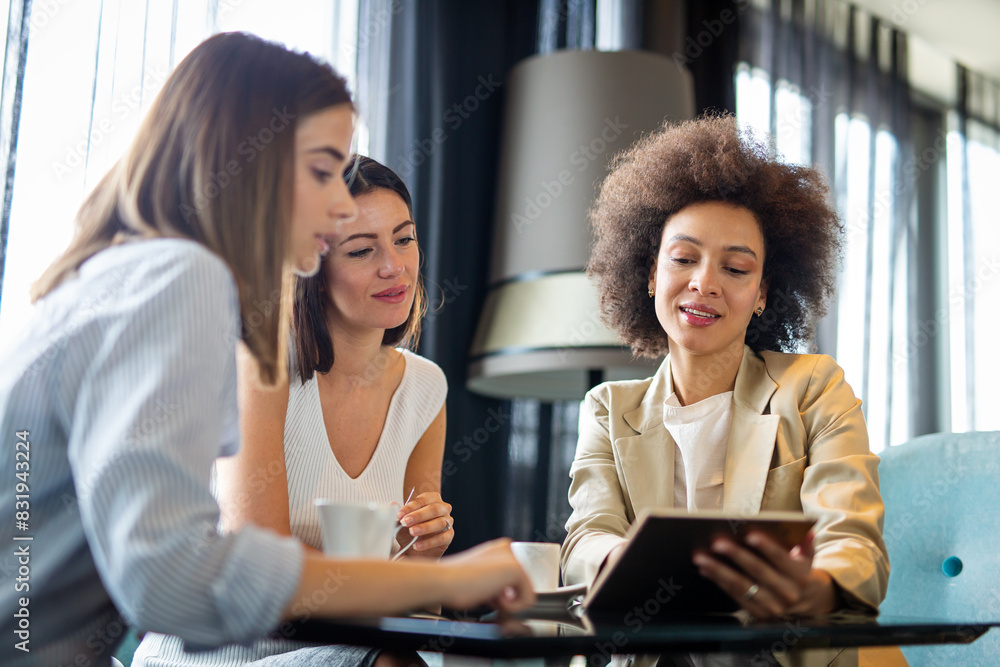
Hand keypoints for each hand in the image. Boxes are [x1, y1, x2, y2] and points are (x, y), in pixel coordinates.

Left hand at [397, 492, 453, 558]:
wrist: (414, 549)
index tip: (399, 514)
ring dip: (424, 527)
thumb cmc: (409, 530)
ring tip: (412, 532)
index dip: (410, 507)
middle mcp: (443, 508)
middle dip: (418, 516)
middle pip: (434, 509)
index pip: (422, 500)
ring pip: (439, 523)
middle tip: (405, 522)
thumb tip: (392, 505)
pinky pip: (442, 538)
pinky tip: (417, 546)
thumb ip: (398, 514)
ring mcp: (448, 522)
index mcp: (432, 499)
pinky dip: (429, 542)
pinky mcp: (449, 535)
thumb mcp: (401, 522)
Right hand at [439, 539, 534, 612]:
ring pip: (525, 595)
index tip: (480, 590)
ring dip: (506, 604)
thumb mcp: (480, 580)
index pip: (512, 581)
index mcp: (498, 548)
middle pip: (520, 587)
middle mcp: (508, 549)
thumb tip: (511, 597)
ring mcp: (513, 557)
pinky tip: (492, 597)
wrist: (442, 581)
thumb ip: (497, 584)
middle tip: (482, 594)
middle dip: (504, 599)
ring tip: (486, 595)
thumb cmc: (453, 584)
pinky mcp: (517, 569)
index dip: (499, 594)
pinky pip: (527, 601)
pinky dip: (510, 607)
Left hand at [692, 531, 837, 619]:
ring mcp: (772, 606)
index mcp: (800, 576)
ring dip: (718, 571)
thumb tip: (807, 530)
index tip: (749, 534)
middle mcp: (787, 594)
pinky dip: (718, 582)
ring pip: (742, 586)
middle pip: (758, 572)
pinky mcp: (758, 614)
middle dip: (736, 556)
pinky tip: (704, 570)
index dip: (766, 547)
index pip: (781, 559)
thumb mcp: (808, 559)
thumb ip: (806, 545)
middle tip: (716, 543)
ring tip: (701, 557)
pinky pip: (734, 596)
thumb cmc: (800, 572)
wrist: (807, 604)